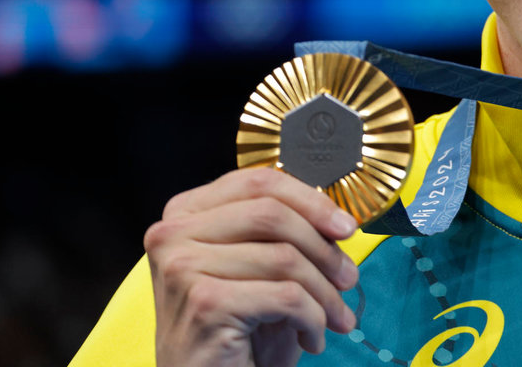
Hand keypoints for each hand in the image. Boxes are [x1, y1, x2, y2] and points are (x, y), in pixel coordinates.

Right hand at [144, 168, 359, 366]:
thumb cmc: (236, 331)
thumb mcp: (258, 269)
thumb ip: (282, 232)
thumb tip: (337, 217)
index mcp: (185, 213)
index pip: (258, 181)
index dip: (310, 200)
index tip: (346, 227)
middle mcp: (173, 233)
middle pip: (272, 213)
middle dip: (323, 248)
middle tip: (349, 278)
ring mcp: (183, 267)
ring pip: (284, 257)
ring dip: (325, 293)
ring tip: (338, 318)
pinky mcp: (205, 303)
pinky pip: (286, 296)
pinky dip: (313, 319)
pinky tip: (312, 339)